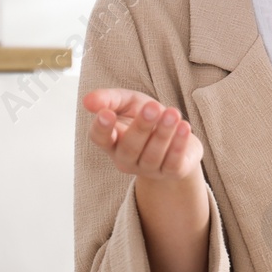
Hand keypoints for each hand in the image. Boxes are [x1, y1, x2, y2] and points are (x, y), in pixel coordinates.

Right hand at [83, 88, 202, 182]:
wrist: (178, 138)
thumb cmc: (148, 118)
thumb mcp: (129, 102)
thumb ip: (110, 99)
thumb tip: (87, 100)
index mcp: (112, 141)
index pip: (100, 138)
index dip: (102, 128)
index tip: (107, 113)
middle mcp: (126, 158)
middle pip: (130, 147)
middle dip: (141, 126)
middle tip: (153, 107)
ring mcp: (148, 169)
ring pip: (153, 154)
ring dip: (163, 133)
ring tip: (173, 113)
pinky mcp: (171, 172)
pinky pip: (173, 162)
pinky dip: (178, 145)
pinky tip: (184, 127)